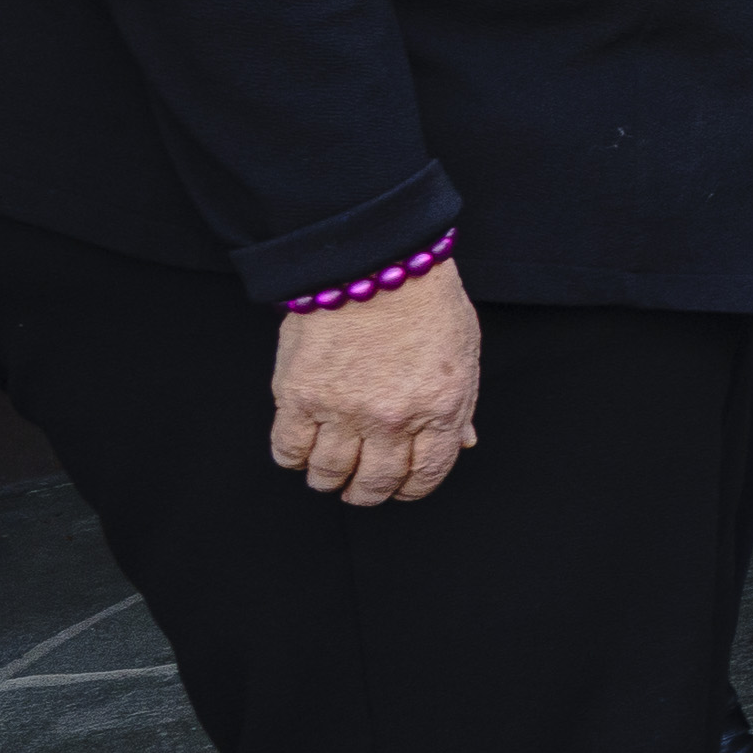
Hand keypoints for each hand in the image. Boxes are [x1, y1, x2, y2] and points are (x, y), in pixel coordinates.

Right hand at [269, 258, 481, 506]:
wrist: (374, 261)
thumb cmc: (425, 301)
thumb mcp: (464, 353)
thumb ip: (461, 406)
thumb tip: (463, 443)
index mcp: (440, 409)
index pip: (426, 476)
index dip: (411, 489)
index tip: (400, 486)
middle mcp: (392, 419)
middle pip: (375, 484)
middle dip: (368, 492)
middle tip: (360, 485)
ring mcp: (342, 410)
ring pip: (328, 475)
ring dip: (329, 479)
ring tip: (330, 468)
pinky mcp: (298, 397)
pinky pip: (288, 451)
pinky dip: (293, 458)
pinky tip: (302, 448)